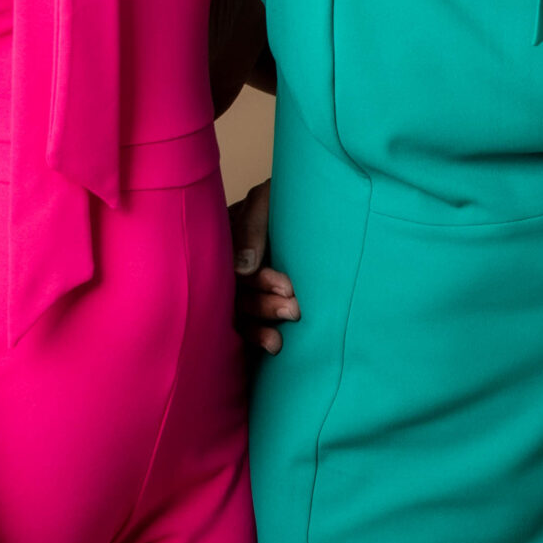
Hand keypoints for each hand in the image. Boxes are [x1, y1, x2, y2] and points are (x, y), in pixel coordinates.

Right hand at [229, 181, 297, 353]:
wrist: (319, 201)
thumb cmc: (292, 195)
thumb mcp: (267, 200)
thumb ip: (251, 226)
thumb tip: (242, 268)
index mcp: (224, 239)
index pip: (227, 267)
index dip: (256, 281)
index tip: (288, 286)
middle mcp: (228, 265)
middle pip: (233, 294)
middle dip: (263, 305)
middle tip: (295, 308)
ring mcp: (240, 286)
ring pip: (239, 313)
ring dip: (259, 326)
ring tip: (280, 339)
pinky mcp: (254, 304)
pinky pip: (246, 326)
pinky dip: (257, 338)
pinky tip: (273, 347)